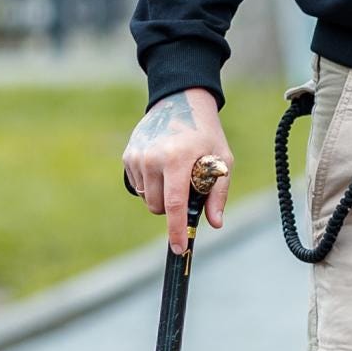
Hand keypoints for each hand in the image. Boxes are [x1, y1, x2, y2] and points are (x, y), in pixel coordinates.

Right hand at [123, 88, 231, 254]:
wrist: (181, 102)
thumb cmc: (206, 135)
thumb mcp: (222, 160)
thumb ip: (218, 193)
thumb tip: (215, 223)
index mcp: (178, 159)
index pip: (174, 204)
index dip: (176, 230)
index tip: (179, 248)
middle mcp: (153, 157)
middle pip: (157, 207)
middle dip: (172, 209)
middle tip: (187, 188)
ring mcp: (137, 156)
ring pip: (147, 198)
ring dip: (161, 196)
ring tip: (175, 174)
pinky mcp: (128, 155)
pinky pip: (138, 186)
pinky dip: (151, 184)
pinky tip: (162, 166)